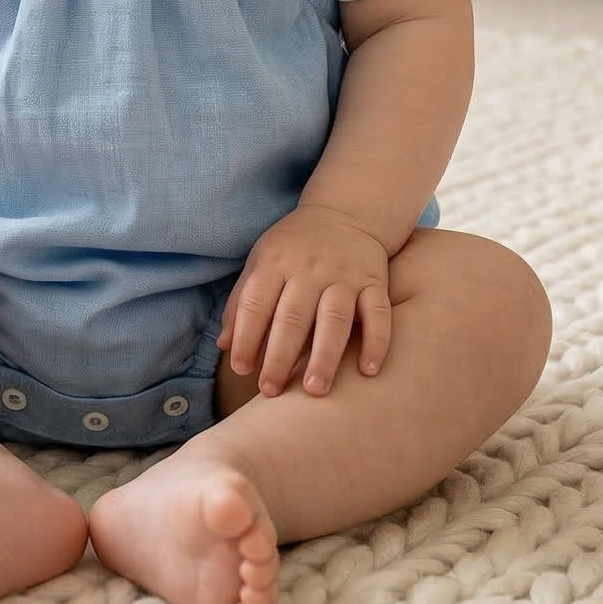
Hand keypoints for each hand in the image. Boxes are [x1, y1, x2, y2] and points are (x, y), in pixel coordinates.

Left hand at [217, 204, 392, 395]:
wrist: (346, 212)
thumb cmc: (294, 246)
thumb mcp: (262, 260)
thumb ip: (242, 301)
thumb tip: (224, 345)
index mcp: (276, 262)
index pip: (256, 302)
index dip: (245, 336)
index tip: (241, 369)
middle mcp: (310, 269)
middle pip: (293, 316)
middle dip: (280, 356)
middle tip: (271, 391)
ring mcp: (344, 275)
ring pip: (334, 318)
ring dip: (324, 356)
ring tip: (315, 390)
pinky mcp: (374, 282)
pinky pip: (378, 313)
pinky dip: (375, 342)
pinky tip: (367, 371)